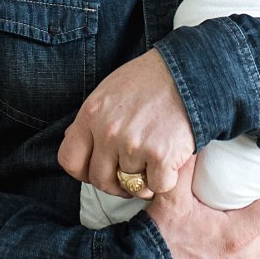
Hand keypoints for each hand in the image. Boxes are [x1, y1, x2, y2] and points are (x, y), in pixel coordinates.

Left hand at [59, 50, 194, 198]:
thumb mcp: (109, 91)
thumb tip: (74, 141)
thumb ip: (91, 119)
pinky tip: (170, 162)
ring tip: (154, 162)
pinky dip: (165, 179)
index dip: (84, 171)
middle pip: (100, 180)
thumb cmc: (150, 80)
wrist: (190, 72)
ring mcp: (134, 145)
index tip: (99, 169)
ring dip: (143, 180)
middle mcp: (108, 131)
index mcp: (91, 114)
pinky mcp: (161, 156)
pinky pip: (156, 186)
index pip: (69, 160)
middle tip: (131, 174)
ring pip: (131, 186)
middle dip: (116, 183)